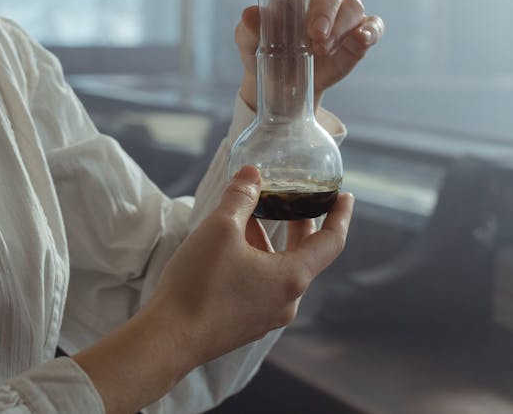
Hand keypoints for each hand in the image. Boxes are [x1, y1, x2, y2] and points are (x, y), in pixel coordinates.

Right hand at [145, 165, 353, 367]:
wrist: (168, 340)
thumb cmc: (199, 284)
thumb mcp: (220, 228)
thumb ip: (241, 196)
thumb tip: (251, 173)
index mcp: (292, 278)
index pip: (331, 242)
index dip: (340, 215)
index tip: (344, 196)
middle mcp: (286, 301)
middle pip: (305, 255)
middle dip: (299, 223)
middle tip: (293, 198)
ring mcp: (266, 316)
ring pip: (278, 269)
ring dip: (268, 241)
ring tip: (247, 217)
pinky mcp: (245, 324)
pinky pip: (261, 285)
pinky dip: (255, 261)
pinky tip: (229, 247)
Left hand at [235, 0, 384, 109]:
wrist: (280, 80)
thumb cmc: (263, 50)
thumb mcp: (249, 42)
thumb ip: (249, 29)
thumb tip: (250, 14)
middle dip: (325, 9)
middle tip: (314, 35)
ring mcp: (342, 11)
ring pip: (352, 6)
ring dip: (339, 28)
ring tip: (320, 50)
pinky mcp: (358, 33)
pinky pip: (373, 26)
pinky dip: (370, 31)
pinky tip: (361, 39)